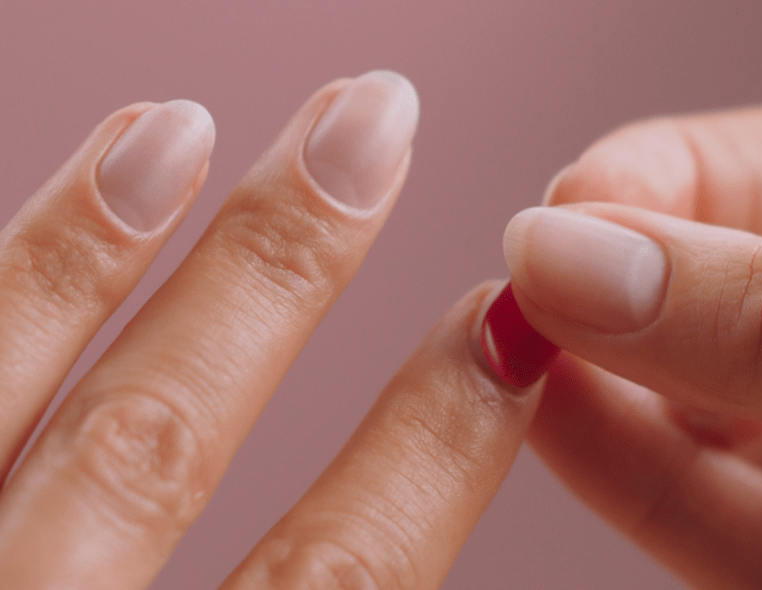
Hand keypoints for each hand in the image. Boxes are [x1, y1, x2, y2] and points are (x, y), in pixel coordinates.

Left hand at [0, 71, 544, 589]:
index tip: (501, 333)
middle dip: (278, 274)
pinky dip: (9, 277)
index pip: (337, 582)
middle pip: (160, 448)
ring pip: (7, 390)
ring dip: (97, 251)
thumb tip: (426, 476)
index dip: (432, 450)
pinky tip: (79, 187)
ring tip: (179, 128)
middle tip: (369, 132)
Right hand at [501, 106, 761, 588]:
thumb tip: (578, 262)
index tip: (565, 209)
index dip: (659, 180)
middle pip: (712, 294)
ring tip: (508, 354)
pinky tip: (548, 426)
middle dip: (609, 289)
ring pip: (693, 410)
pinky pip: (705, 515)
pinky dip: (621, 472)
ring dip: (590, 383)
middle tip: (521, 290)